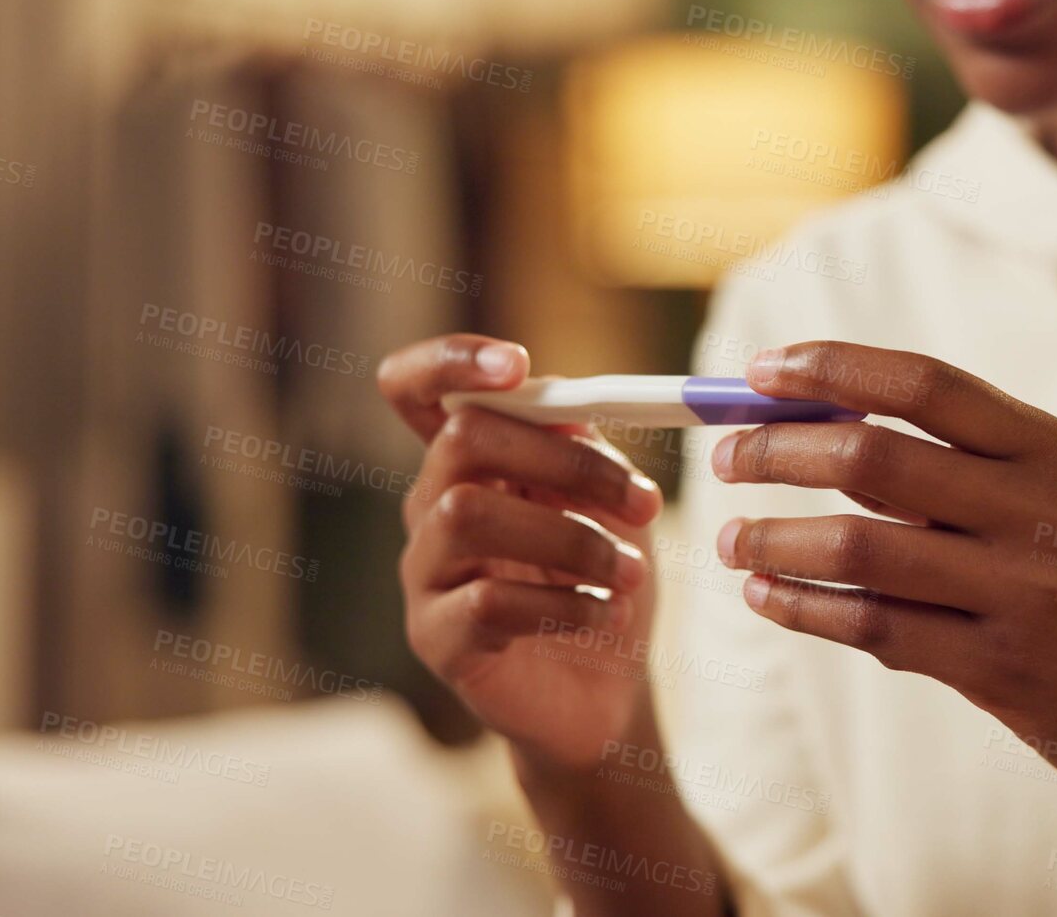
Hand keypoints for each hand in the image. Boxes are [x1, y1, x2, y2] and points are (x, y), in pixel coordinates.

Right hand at [379, 334, 663, 770]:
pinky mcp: (436, 638)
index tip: (517, 364)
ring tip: (633, 575)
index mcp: (470, 462)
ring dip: (574, 539)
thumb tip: (569, 404)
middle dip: (564, 460)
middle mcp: (431, 506)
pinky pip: (485, 601)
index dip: (448, 360)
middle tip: (643, 502)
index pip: (413, 386)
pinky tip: (605, 617)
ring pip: (468, 516)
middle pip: (459, 439)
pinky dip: (564, 603)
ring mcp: (424, 573)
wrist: (606, 696)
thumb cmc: (606, 585)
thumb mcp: (610, 504)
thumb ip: (583, 446)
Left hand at [712, 341, 1056, 914]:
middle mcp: (1041, 511)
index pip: (924, 385)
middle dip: (778, 450)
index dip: (830, 368)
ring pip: (858, 549)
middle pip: (873, 458)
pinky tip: (764, 595)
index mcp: (1052, 449)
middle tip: (724, 457)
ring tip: (728, 539)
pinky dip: (801, 608)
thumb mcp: (1052, 494)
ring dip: (773, 539)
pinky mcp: (998, 668)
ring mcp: (1021, 593)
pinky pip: (870, 628)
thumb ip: (955, 454)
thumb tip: (808, 410)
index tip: (758, 371)